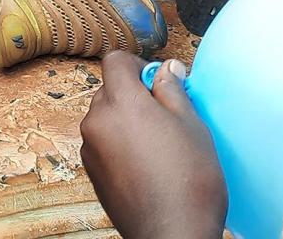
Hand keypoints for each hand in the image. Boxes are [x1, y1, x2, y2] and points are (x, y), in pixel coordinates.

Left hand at [81, 52, 226, 238]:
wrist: (172, 232)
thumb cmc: (189, 180)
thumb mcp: (191, 125)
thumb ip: (173, 90)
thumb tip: (166, 68)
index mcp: (121, 103)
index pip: (115, 61)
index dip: (137, 64)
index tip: (158, 80)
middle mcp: (97, 121)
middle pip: (109, 89)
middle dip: (134, 94)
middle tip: (166, 114)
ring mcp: (90, 147)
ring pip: (106, 117)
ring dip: (126, 120)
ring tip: (159, 144)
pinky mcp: (91, 170)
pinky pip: (103, 142)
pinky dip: (119, 143)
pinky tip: (146, 163)